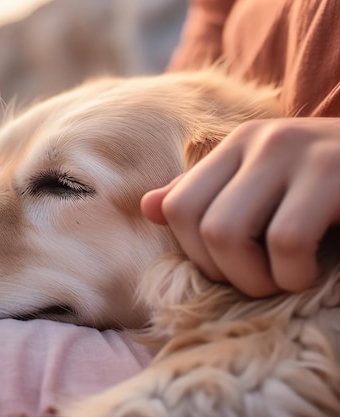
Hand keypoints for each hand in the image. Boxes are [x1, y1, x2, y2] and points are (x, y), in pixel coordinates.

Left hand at [141, 118, 339, 296]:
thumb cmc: (331, 197)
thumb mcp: (266, 193)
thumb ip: (209, 197)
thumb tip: (148, 207)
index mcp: (237, 146)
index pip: (177, 207)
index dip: (196, 253)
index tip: (232, 268)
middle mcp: (260, 141)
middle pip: (198, 223)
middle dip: (225, 271)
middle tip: (261, 282)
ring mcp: (297, 151)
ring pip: (227, 232)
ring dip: (256, 277)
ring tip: (286, 278)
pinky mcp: (334, 172)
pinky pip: (284, 241)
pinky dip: (293, 274)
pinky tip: (313, 272)